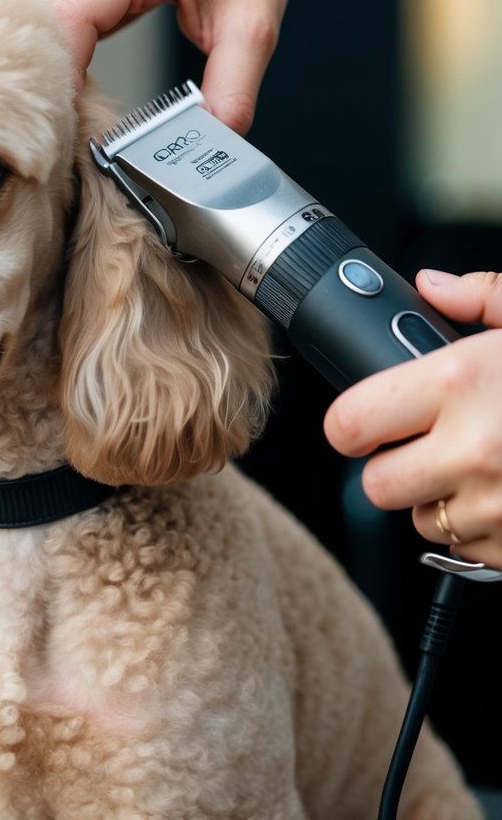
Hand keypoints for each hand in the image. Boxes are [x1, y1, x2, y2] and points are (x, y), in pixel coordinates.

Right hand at [36, 0, 308, 132]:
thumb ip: (232, 91)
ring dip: (49, 55)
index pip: (69, 24)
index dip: (62, 80)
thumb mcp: (254, 26)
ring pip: (34, 10)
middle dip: (49, 75)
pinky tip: (77, 62)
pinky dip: (56, 34)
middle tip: (70, 124)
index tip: (72, 126)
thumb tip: (207, 145)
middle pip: (39, 20)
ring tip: (75, 98)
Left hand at [324, 270, 501, 567]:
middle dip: (393, 465)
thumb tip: (431, 286)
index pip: (349, 423)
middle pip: (375, 486)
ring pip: (421, 520)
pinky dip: (481, 529)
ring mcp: (498, 509)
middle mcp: (471, 449)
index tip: (364, 419)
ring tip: (483, 464)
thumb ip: (483, 297)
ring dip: (439, 499)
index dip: (352, 423)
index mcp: (461, 382)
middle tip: (425, 442)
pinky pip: (468, 549)